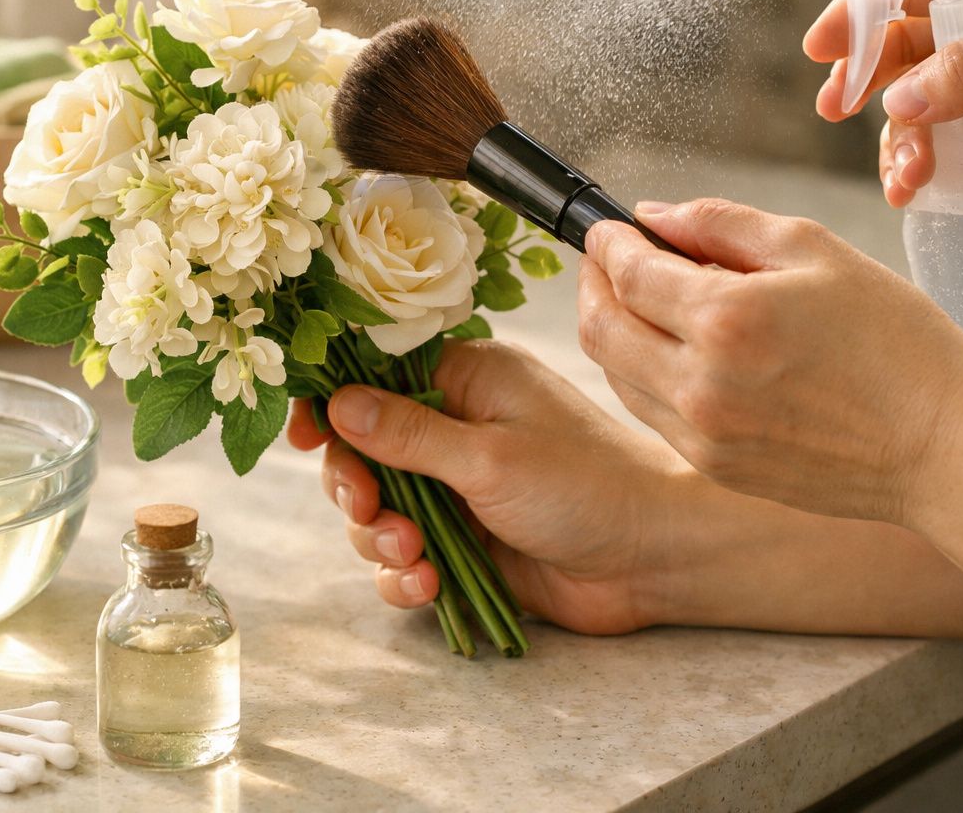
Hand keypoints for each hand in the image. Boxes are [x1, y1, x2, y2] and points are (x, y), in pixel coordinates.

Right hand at [288, 335, 962, 643]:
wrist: (656, 558)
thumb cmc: (590, 485)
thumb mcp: (491, 455)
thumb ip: (408, 432)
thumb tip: (337, 400)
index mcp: (463, 381)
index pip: (371, 376)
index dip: (330, 404)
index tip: (306, 434)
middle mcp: (454, 429)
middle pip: (361, 450)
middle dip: (356, 486)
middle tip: (371, 509)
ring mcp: (458, 488)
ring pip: (377, 510)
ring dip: (380, 538)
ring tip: (414, 555)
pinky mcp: (467, 542)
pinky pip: (406, 558)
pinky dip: (405, 575)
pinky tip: (425, 586)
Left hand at [578, 200, 962, 522]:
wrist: (943, 445)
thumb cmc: (895, 341)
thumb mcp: (815, 251)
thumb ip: (721, 223)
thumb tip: (653, 215)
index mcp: (726, 319)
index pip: (626, 273)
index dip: (607, 243)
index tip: (609, 228)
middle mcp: (700, 383)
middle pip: (598, 327)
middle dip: (591, 284)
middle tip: (607, 260)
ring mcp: (702, 433)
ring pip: (614, 371)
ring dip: (611, 329)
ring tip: (641, 299)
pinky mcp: (712, 465)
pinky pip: (647, 409)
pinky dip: (641, 371)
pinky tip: (672, 347)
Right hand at [804, 0, 962, 204]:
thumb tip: (897, 96)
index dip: (866, 9)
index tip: (826, 45)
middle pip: (903, 51)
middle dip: (864, 79)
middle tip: (833, 108)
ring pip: (912, 110)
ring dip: (894, 141)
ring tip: (906, 176)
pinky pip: (934, 152)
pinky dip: (911, 170)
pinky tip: (910, 191)